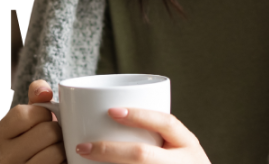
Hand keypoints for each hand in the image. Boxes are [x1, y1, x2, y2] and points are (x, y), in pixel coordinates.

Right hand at [0, 80, 63, 163]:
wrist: (51, 158)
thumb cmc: (44, 133)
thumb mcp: (37, 111)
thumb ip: (38, 92)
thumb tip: (43, 92)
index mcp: (1, 134)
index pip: (22, 114)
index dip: (42, 113)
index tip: (46, 118)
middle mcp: (5, 157)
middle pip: (45, 133)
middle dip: (58, 131)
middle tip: (57, 136)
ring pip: (54, 152)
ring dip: (64, 148)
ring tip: (61, 149)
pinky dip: (66, 161)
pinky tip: (62, 160)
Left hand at [75, 108, 210, 163]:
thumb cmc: (182, 163)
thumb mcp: (179, 145)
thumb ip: (154, 131)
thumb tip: (107, 114)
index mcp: (187, 144)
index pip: (167, 123)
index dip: (140, 116)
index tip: (111, 111)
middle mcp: (182, 163)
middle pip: (142, 155)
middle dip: (109, 151)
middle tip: (83, 146)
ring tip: (81, 160)